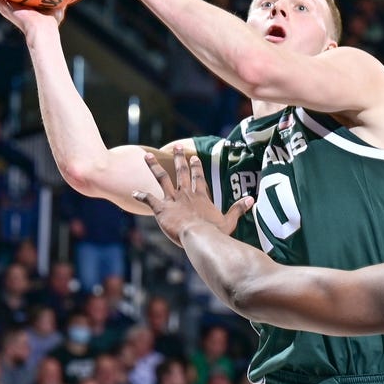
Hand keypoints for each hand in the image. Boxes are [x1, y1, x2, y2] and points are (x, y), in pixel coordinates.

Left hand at [133, 146, 252, 245]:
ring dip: (154, 167)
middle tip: (176, 147)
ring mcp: (173, 200)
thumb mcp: (229, 221)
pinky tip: (132, 192)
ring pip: (162, 179)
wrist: (200, 236)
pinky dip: (140, 196)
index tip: (194, 157)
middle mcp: (186, 194)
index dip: (196, 167)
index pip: (198, 177)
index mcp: (200, 196)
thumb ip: (238, 209)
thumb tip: (251, 199)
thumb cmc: (215, 232)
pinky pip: (149, 200)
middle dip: (178, 158)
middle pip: (181, 172)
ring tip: (147, 156)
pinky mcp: (161, 209)